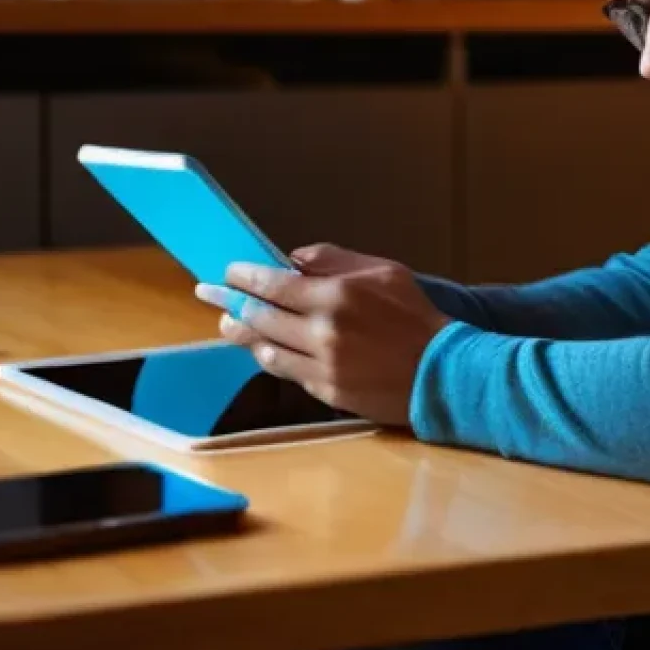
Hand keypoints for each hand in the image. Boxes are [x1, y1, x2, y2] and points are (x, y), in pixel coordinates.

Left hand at [195, 243, 451, 426]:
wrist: (441, 371)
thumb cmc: (414, 314)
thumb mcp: (383, 271)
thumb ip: (334, 260)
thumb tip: (292, 258)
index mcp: (336, 295)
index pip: (273, 284)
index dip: (244, 277)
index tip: (227, 271)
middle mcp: (322, 332)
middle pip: (260, 317)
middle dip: (230, 303)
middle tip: (208, 294)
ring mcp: (321, 366)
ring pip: (265, 349)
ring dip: (243, 335)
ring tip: (228, 324)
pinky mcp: (325, 392)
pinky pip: (285, 373)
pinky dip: (269, 357)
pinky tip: (262, 349)